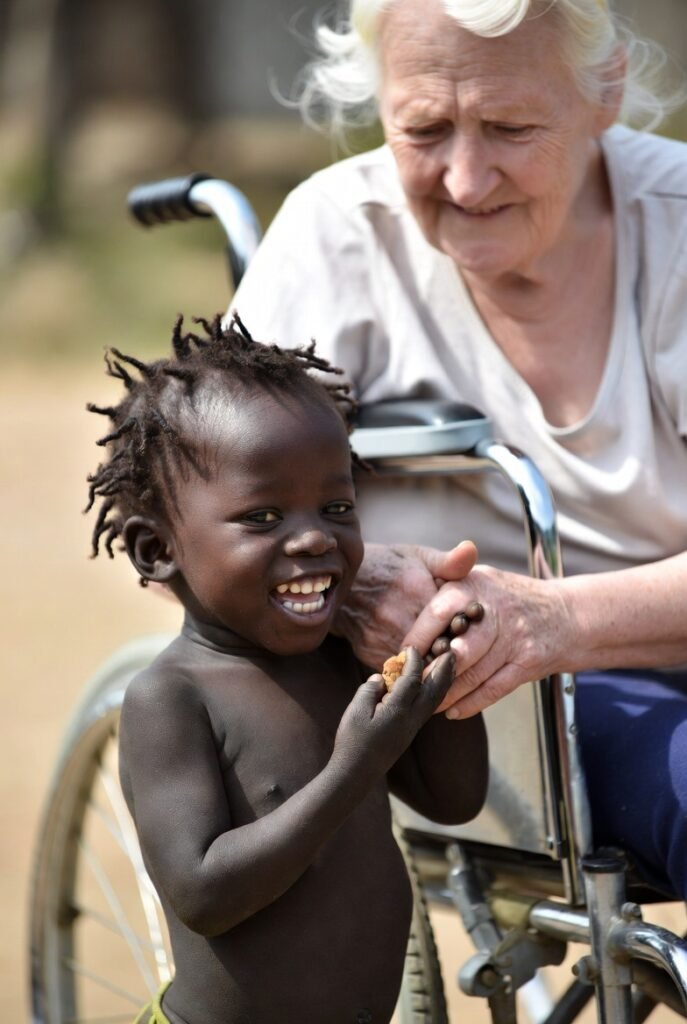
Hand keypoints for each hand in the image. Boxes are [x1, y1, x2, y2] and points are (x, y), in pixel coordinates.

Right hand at [333, 540, 477, 668]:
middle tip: (461, 651)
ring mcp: (381, 635)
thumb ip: (449, 561)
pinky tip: (419, 660)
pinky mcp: (369, 651)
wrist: (342, 581)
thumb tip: (472, 549)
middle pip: (437, 647)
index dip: (465, 628)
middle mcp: (397, 615)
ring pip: (419, 662)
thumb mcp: (420, 557)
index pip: (453, 620)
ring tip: (441, 658)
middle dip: (450, 650)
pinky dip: (410, 668)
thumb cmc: (389, 567)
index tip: (470, 631)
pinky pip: (399, 668)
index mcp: (416, 590)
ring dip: (431, 663)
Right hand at [333, 648, 454, 778]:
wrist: (356, 773)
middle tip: (450, 652)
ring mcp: (412, 728)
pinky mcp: (409, 734)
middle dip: (443, 670)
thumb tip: (380, 677)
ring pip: (434, 701)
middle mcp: (410, 719)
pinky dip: (434, 694)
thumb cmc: (352, 741)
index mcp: (397, 711)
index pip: (412, 680)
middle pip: (434, 690)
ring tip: (449, 667)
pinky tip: (432, 688)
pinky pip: (428, 709)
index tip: (413, 647)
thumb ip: (369, 689)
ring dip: (443, 682)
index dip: (414, 661)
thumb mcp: (355, 710)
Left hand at [402, 565, 573, 718]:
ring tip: (426, 704)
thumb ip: (446, 584)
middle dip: (430, 672)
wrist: (566, 613)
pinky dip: (471, 703)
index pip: (440, 612)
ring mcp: (515, 638)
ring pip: (474, 674)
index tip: (401, 656)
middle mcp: (497, 610)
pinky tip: (452, 710)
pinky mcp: (529, 662)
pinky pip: (494, 688)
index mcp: (476, 585)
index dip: (418, 637)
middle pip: (458, 648)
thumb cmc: (509, 598)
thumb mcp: (479, 578)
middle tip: (409, 687)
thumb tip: (403, 603)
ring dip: (447, 693)